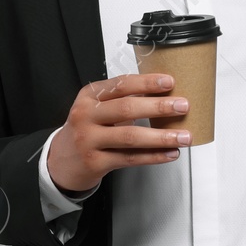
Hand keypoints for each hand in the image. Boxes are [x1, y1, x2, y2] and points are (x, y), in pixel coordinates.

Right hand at [45, 73, 189, 192]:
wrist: (61, 160)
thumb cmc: (87, 130)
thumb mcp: (96, 108)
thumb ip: (122, 100)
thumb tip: (164, 96)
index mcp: (89, 97)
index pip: (121, 84)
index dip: (146, 82)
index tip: (169, 82)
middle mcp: (86, 116)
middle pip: (127, 109)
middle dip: (159, 107)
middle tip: (182, 106)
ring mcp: (89, 140)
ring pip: (131, 137)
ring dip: (162, 137)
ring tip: (184, 136)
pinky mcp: (95, 162)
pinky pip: (130, 159)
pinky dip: (154, 156)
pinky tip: (170, 153)